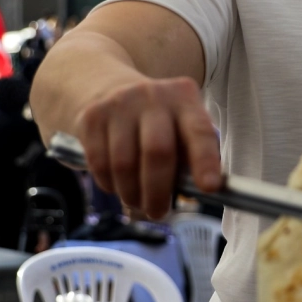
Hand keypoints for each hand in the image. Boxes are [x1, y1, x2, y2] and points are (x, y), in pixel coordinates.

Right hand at [74, 76, 222, 219]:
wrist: (109, 89)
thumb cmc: (157, 122)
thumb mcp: (181, 127)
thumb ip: (191, 156)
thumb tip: (198, 192)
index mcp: (184, 98)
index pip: (200, 131)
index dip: (205, 161)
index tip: (209, 188)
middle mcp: (153, 96)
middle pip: (157, 152)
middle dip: (157, 191)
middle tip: (157, 213)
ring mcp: (120, 103)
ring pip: (124, 163)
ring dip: (131, 193)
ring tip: (136, 201)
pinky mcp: (92, 116)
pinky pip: (100, 164)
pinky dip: (109, 185)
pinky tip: (117, 186)